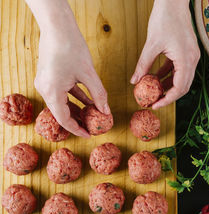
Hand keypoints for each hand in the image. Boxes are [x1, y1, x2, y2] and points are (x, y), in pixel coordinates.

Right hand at [27, 0, 109, 137]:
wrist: (58, 26)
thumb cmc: (72, 47)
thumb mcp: (89, 74)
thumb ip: (99, 94)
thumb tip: (106, 111)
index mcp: (52, 92)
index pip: (64, 119)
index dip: (77, 129)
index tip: (89, 135)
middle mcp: (45, 89)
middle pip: (61, 112)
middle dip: (78, 120)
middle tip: (92, 126)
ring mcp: (45, 82)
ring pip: (62, 102)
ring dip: (77, 108)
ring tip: (92, 115)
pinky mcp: (49, 76)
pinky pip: (62, 92)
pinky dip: (74, 97)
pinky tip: (88, 100)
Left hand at [131, 0, 199, 108]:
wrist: (174, 2)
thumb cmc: (164, 18)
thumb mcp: (151, 44)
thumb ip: (143, 64)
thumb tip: (134, 81)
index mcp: (186, 59)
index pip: (179, 88)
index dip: (167, 99)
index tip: (155, 105)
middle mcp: (193, 60)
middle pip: (184, 86)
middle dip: (169, 95)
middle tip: (155, 101)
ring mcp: (192, 55)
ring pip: (183, 78)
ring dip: (170, 85)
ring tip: (154, 90)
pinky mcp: (188, 51)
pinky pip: (181, 68)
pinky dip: (170, 74)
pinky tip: (157, 76)